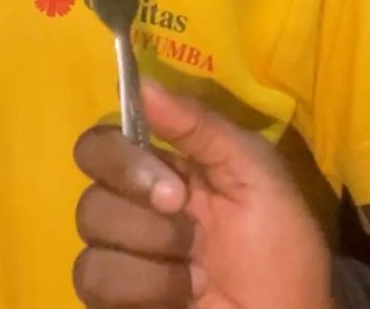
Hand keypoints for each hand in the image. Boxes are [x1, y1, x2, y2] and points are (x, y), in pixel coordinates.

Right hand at [73, 80, 331, 308]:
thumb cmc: (280, 249)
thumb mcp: (257, 175)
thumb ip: (201, 125)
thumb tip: (142, 82)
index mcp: (164, 165)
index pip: (107, 136)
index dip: (124, 153)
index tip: (172, 183)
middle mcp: (134, 201)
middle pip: (90, 175)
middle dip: (141, 203)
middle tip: (188, 228)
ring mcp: (120, 250)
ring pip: (89, 226)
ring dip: (151, 252)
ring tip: (196, 273)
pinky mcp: (114, 296)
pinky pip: (93, 278)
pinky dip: (143, 287)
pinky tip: (180, 297)